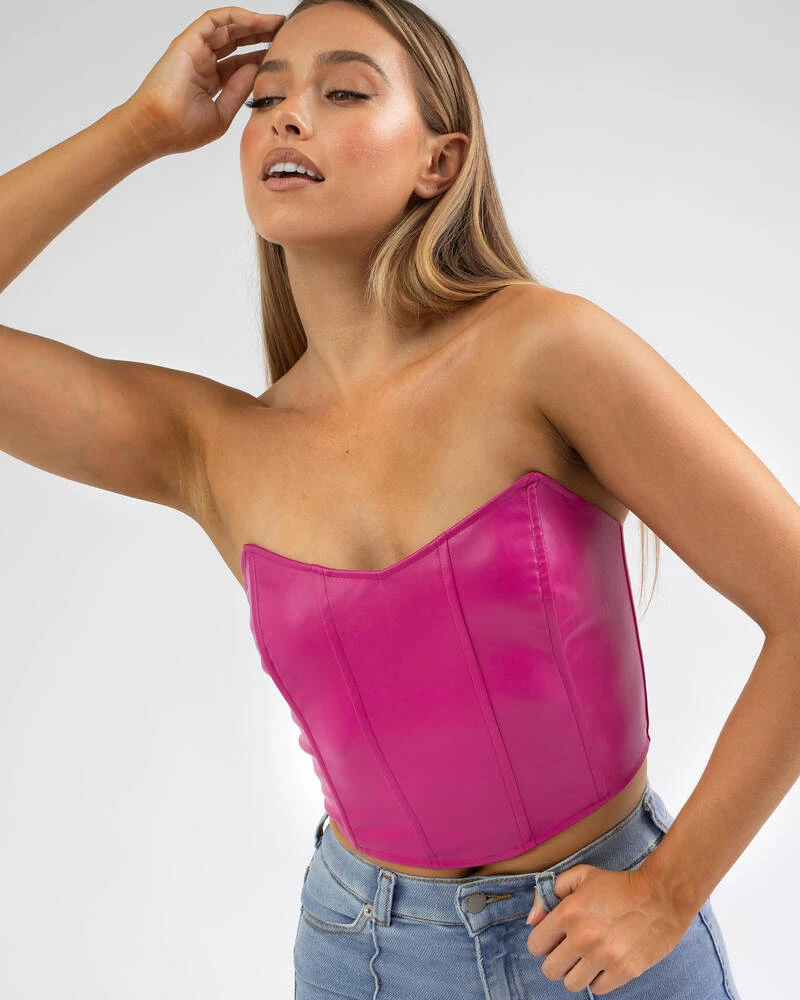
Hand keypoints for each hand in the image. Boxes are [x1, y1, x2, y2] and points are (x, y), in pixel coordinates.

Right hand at [121, 7, 284, 157]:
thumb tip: (258, 69)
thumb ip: (239, 90)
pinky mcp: (188, 41)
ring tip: (277, 23)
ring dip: (254, 23)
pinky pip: (215, 20)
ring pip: (228, 27)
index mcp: (210, 81)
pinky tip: (258, 20)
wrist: (156, 129)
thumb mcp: (222, 113)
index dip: (262, 58)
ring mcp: (195, 50)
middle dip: (261, 35)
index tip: (284, 57)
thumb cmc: (183, 130)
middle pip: (237, 42)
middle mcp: (203, 62)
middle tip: (285, 32)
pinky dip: (237, 17)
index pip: (241, 63)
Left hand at [525, 863, 692, 994]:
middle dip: (557, 960)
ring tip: (588, 958)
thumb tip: (532, 920)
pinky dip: (598, 979)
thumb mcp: (581, 876)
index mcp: (567, 913)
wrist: (660, 897)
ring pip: (571, 984)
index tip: (554, 938)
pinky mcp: (624, 972)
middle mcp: (582, 938)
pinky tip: (605, 962)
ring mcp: (603, 957)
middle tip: (570, 950)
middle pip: (550, 970)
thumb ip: (549, 893)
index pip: (535, 945)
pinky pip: (597, 989)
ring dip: (577, 972)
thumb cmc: (617, 885)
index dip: (543, 942)